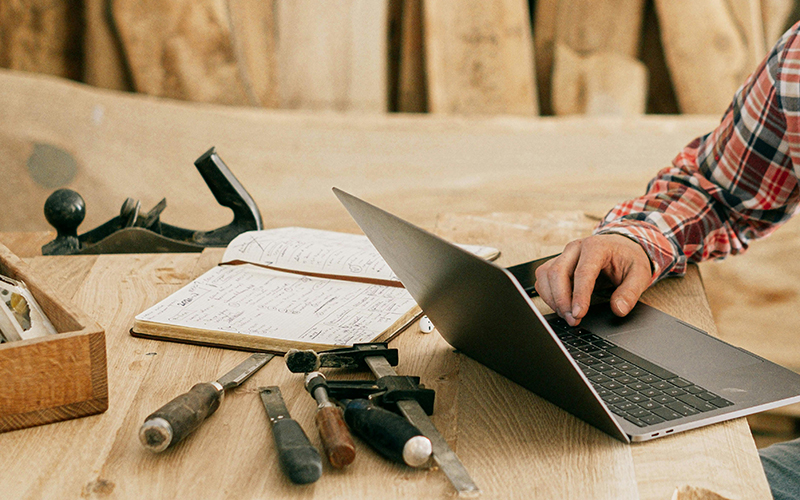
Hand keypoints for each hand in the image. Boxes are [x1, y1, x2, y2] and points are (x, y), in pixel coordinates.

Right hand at [534, 234, 651, 325]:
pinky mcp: (556, 263)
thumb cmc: (628, 259)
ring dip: (552, 299)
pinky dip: (548, 296)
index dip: (578, 296)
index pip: (582, 272)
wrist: (621, 247)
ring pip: (545, 275)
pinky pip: (543, 279)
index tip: (578, 314)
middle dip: (561, 300)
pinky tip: (562, 307)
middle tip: (572, 320)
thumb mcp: (640, 274)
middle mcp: (575, 248)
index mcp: (596, 246)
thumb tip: (618, 309)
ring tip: (567, 316)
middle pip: (556, 272)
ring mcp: (563, 255)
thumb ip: (630, 293)